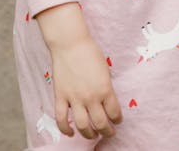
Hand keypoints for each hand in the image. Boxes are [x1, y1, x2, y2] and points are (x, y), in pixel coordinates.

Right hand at [36, 3, 122, 138]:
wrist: (69, 42)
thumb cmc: (89, 51)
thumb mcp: (105, 68)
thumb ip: (106, 86)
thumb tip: (107, 101)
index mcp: (105, 89)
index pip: (115, 112)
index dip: (118, 119)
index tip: (117, 120)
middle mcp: (91, 97)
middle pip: (101, 123)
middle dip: (107, 131)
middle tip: (109, 132)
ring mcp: (74, 98)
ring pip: (83, 126)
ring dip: (89, 134)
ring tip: (93, 135)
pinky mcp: (60, 97)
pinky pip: (61, 119)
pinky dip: (66, 129)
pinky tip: (71, 132)